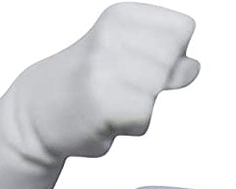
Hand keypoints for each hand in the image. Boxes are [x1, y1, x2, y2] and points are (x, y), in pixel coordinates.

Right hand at [8, 4, 198, 161]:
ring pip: (158, 90)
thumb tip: (195, 66)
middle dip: (155, 84)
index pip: (183, 30)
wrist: (40, 110)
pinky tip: (107, 118)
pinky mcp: (104, 102)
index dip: (170, 55)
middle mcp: (113, 34)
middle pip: (174, 63)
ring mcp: (107, 67)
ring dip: (142, 106)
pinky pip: (145, 119)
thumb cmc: (90, 84)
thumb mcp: (130, 59)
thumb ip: (167, 62)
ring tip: (112, 102)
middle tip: (119, 87)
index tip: (137, 63)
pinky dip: (131, 127)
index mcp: (122, 14)